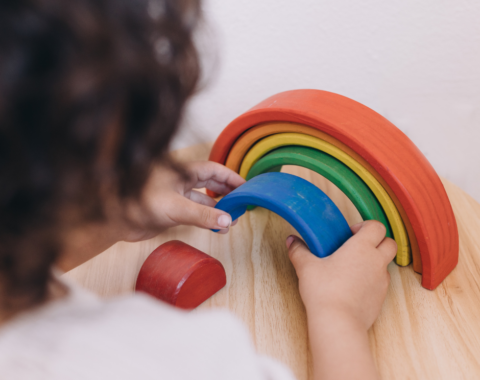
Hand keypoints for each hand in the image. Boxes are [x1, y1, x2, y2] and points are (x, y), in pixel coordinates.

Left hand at [120, 161, 245, 241]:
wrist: (114, 220)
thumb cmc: (139, 203)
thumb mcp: (176, 208)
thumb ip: (203, 215)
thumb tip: (228, 220)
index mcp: (183, 171)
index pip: (214, 170)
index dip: (231, 178)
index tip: (246, 187)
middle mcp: (182, 182)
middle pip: (211, 184)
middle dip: (228, 194)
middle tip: (243, 205)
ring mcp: (177, 197)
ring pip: (204, 201)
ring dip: (218, 210)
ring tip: (232, 221)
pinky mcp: (172, 211)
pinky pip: (196, 213)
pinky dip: (207, 220)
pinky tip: (217, 228)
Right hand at [287, 220, 395, 328]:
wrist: (338, 322)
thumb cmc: (324, 292)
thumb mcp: (306, 267)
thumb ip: (299, 251)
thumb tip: (291, 241)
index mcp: (362, 248)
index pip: (376, 227)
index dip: (365, 226)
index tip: (350, 233)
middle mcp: (376, 262)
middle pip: (390, 243)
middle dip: (377, 241)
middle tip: (357, 247)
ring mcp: (381, 281)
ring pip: (386, 264)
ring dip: (375, 261)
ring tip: (353, 268)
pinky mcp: (381, 298)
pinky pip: (381, 283)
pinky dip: (371, 280)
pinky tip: (353, 286)